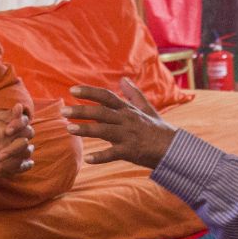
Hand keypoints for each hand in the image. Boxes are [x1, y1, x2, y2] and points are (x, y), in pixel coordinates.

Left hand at [62, 79, 178, 167]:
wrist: (173, 148)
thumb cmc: (157, 129)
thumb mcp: (147, 109)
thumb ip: (134, 94)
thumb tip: (124, 79)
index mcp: (128, 110)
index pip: (106, 97)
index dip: (90, 92)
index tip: (73, 90)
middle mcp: (126, 120)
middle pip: (101, 112)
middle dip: (82, 111)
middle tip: (63, 111)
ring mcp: (128, 136)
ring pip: (104, 130)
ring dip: (86, 130)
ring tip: (69, 129)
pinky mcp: (131, 151)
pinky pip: (113, 154)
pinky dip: (101, 157)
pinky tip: (88, 159)